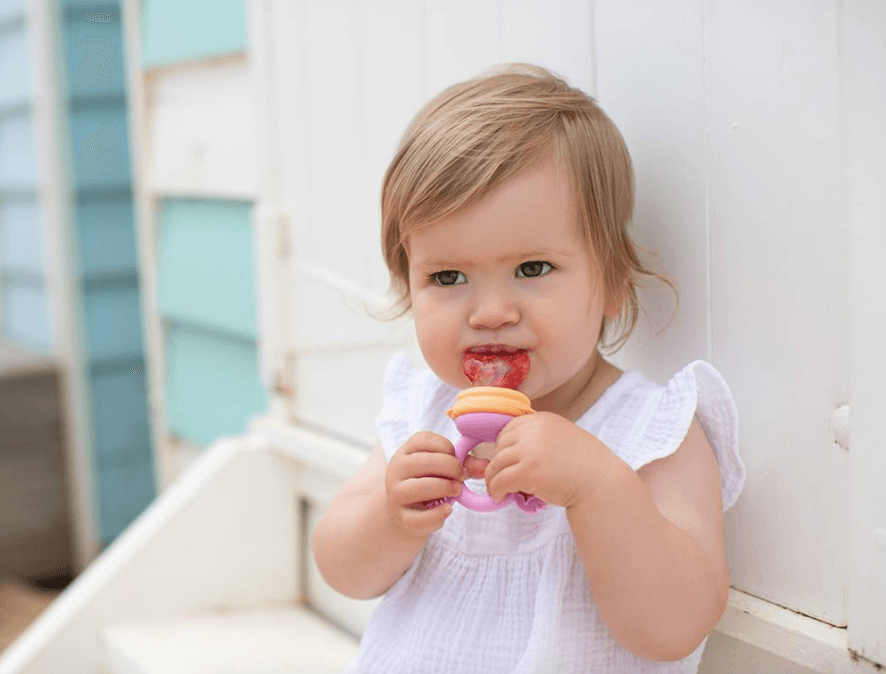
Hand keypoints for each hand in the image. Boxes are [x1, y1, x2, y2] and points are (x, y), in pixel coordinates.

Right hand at [384, 431, 486, 536]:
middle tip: (461, 477)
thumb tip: (485, 466)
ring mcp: (396, 493)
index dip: (448, 449)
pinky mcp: (401, 517)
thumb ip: (465, 464)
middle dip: (451, 468)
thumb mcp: (445, 468)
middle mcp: (396, 469)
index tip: (456, 459)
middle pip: (424, 462)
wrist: (408, 509)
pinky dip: (438, 515)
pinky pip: (419, 518)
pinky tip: (448, 509)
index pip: (425, 440)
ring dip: (445, 488)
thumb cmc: (430, 481)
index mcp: (406, 451)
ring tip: (456, 491)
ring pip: (421, 487)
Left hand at [484, 412, 617, 508]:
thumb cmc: (583, 464)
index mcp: (541, 419)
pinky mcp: (528, 472)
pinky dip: (496, 490)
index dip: (503, 448)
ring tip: (498, 490)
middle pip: (499, 446)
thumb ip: (536, 438)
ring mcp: (530, 450)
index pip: (507, 430)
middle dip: (498, 463)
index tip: (505, 462)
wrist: (600, 482)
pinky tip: (501, 497)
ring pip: (496, 464)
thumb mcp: (559, 438)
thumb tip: (504, 452)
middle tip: (501, 479)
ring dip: (493, 479)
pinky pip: (500, 481)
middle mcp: (534, 430)